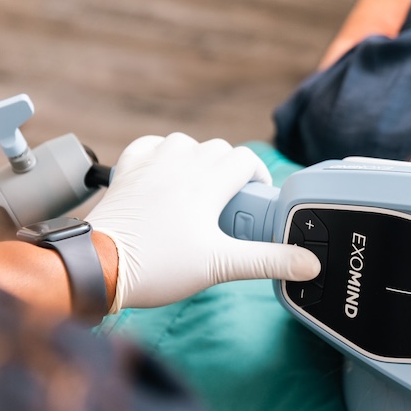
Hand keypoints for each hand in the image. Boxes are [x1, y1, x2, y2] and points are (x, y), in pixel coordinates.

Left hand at [86, 133, 319, 311]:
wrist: (101, 266)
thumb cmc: (159, 265)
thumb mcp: (221, 265)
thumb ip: (267, 261)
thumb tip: (310, 262)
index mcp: (206, 181)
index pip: (245, 160)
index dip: (257, 178)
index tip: (256, 201)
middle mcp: (179, 163)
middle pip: (218, 150)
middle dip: (230, 171)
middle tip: (230, 206)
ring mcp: (150, 164)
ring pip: (184, 144)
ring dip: (197, 160)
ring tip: (198, 192)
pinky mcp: (126, 171)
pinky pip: (148, 147)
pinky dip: (160, 155)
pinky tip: (163, 175)